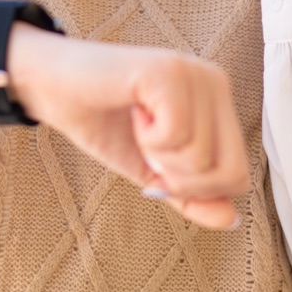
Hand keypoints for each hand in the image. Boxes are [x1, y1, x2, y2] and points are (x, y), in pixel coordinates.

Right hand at [9, 25, 249, 229]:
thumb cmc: (102, 120)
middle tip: (147, 146)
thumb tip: (230, 220)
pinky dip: (147, 139)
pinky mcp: (169, 72)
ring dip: (157, 155)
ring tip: (137, 122)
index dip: (193, 189)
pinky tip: (132, 110)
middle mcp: (215, 80)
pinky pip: (177, 136)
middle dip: (179, 179)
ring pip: (201, 157)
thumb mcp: (152, 170)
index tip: (156, 164)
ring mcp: (194, 73)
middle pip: (230, 172)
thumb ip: (191, 195)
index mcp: (218, 100)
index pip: (238, 174)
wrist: (52, 87)